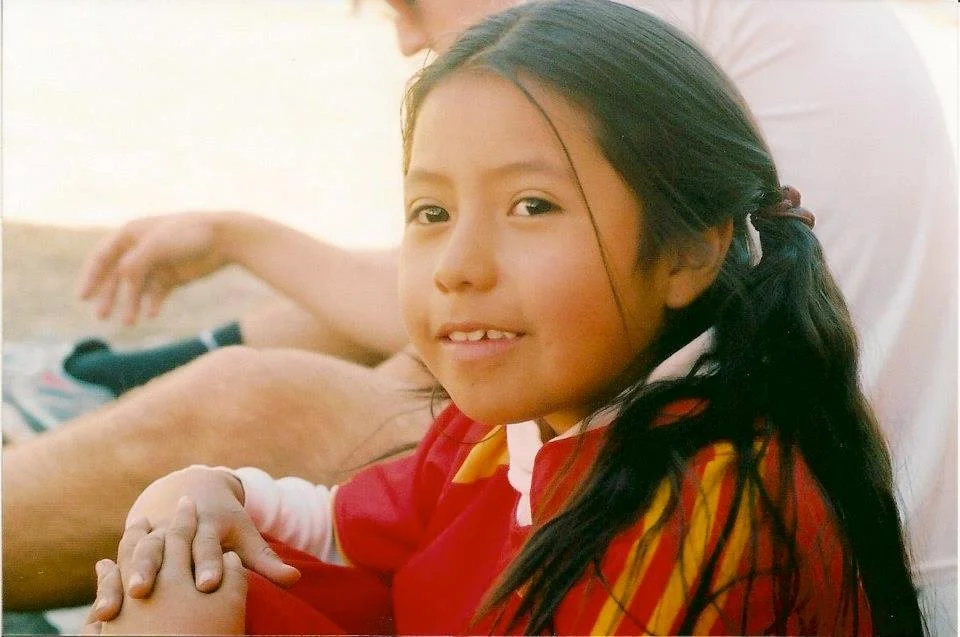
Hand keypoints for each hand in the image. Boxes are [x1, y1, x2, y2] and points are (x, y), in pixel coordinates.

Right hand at [77, 212, 233, 324]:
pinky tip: (151, 315)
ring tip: (129, 323)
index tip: (82, 297)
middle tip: (101, 317)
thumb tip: (120, 278)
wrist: (226, 239)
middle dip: (109, 296)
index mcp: (131, 234)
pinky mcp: (173, 276)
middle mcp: (140, 249)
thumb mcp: (158, 246)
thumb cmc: (190, 235)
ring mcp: (157, 263)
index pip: (102, 256)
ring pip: (136, 288)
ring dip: (131, 304)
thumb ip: (136, 262)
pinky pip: (156, 294)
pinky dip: (152, 304)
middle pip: (117, 276)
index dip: (90, 276)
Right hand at [88, 466, 298, 623]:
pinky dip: (106, 580)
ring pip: (134, 552)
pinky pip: (115, 559)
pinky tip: (100, 608)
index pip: (208, 547)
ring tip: (113, 606)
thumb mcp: (245, 538)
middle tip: (146, 592)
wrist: (191, 488)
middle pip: (164, 549)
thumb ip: (267, 562)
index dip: (208, 565)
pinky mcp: (132, 540)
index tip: (208, 585)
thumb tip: (296, 580)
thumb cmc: (224, 522)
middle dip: (153, 569)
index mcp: (207, 526)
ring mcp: (151, 532)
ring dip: (123, 575)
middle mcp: (176, 527)